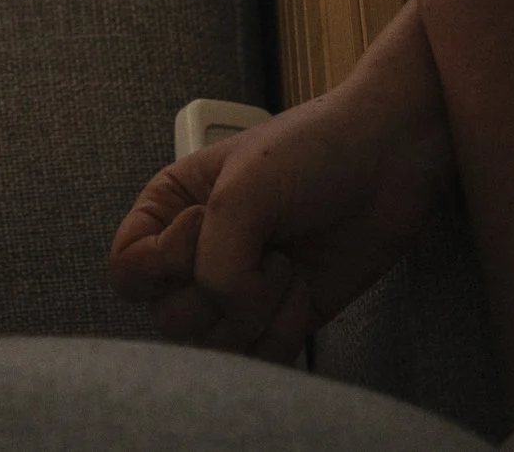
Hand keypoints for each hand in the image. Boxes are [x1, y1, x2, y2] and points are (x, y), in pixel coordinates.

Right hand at [110, 7, 453, 360]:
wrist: (386, 163)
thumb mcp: (241, 193)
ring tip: (287, 265)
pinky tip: (303, 287)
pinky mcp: (277, 319)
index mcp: (167, 212)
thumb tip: (227, 309)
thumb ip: (214, 260)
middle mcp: (194, 255)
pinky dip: (283, 331)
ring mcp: (237, 290)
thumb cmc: (310, 154)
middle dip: (220, 291)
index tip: (203, 224)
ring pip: (213, 346)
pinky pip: (259, 358)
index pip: (127, 272)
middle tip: (261, 247)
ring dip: (257, 311)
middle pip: (168, 319)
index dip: (161, 262)